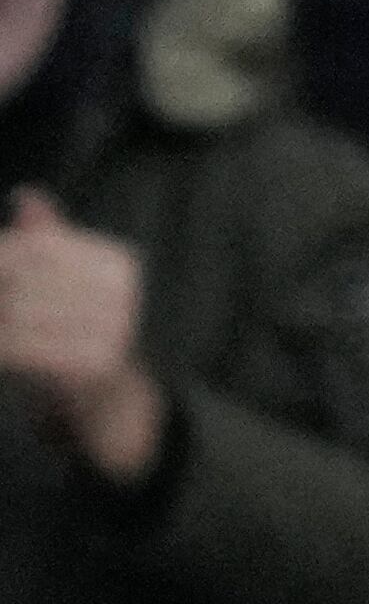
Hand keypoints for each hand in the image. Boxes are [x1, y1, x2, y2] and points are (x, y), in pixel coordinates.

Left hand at [0, 189, 160, 479]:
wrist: (120, 407)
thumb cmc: (87, 336)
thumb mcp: (71, 283)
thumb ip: (49, 240)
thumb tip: (26, 195)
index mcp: (119, 266)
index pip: (39, 247)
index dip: (6, 254)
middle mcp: (122, 297)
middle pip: (23, 278)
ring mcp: (111, 333)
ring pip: (16, 313)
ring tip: (0, 324)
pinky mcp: (93, 368)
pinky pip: (23, 348)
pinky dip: (3, 348)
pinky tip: (2, 351)